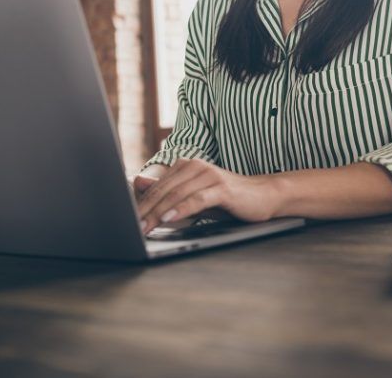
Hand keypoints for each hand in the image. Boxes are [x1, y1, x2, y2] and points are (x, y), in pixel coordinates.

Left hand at [134, 158, 278, 234]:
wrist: (264, 195)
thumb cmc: (227, 198)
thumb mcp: (193, 196)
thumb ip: (168, 191)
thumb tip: (136, 183)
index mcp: (186, 166)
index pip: (158, 186)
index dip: (141, 203)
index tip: (127, 219)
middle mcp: (195, 166)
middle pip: (164, 189)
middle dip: (146, 209)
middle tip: (132, 226)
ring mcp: (209, 176)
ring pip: (177, 194)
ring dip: (159, 212)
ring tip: (145, 225)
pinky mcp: (222, 189)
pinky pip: (197, 199)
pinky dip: (181, 210)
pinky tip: (169, 219)